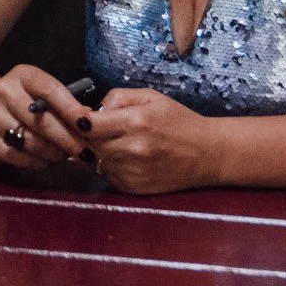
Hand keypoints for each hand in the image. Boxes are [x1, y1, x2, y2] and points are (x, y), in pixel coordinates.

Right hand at [0, 64, 91, 171]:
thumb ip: (63, 104)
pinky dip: (38, 162)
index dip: (71, 109)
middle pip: (42, 121)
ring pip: (32, 143)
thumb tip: (90, 121)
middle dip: (68, 140)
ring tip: (65, 155)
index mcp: (22, 75)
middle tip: (86, 152)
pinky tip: (46, 159)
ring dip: (55, 153)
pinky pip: (20, 157)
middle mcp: (3, 92)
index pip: (50, 89)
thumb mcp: (40, 92)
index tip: (88, 125)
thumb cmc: (22, 101)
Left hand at [79, 87, 219, 193]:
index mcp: (135, 122)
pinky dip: (106, 166)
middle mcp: (132, 149)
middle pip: (87, 143)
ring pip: (93, 161)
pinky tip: (121, 157)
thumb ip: (117, 97)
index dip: (78, 119)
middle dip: (85, 136)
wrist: (208, 154)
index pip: (87, 124)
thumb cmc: (179, 121)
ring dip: (95, 152)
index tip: (79, 116)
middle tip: (92, 129)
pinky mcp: (133, 188)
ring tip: (110, 142)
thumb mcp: (151, 97)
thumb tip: (92, 109)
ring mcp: (132, 172)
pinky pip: (105, 176)